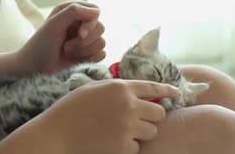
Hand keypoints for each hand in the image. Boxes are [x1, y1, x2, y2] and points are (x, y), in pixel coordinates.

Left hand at [17, 1, 105, 73]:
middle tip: (66, 47)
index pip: (95, 10)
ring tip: (67, 53)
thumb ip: (74, 12)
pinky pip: (102, 54)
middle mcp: (81, 23)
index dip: (91, 23)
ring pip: (101, 42)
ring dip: (84, 51)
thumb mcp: (55, 24)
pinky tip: (77, 60)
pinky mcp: (89, 53)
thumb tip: (97, 11)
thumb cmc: (41, 44)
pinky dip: (90, 59)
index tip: (80, 34)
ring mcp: (85, 39)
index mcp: (73, 11)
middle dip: (84, 41)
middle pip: (100, 28)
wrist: (35, 68)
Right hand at [40, 79, 180, 153]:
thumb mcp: (94, 88)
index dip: (167, 90)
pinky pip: (137, 147)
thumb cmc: (71, 108)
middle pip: (159, 112)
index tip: (176, 92)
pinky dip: (129, 146)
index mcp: (121, 88)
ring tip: (124, 131)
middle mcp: (129, 105)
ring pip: (151, 131)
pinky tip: (114, 142)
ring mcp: (127, 127)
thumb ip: (116, 88)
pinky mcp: (123, 146)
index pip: (154, 87)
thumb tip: (134, 91)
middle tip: (139, 119)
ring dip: (142, 132)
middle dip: (152, 116)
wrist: (57, 133)